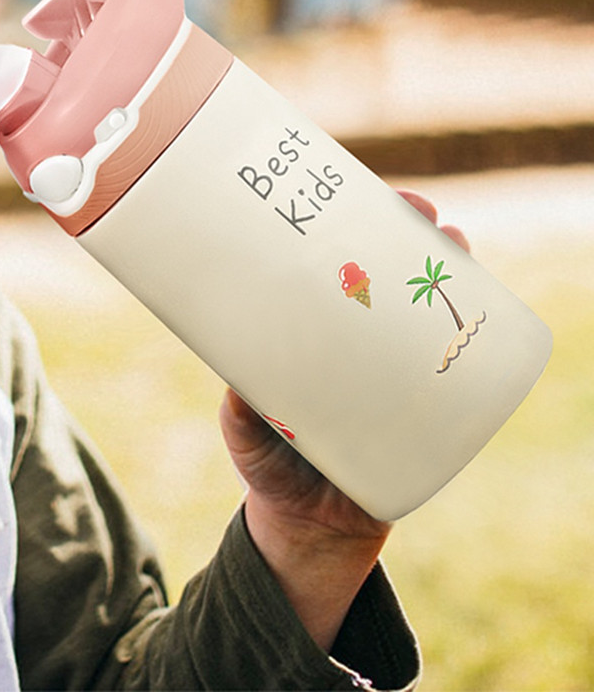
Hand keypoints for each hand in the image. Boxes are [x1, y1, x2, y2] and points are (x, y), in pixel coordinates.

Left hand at [220, 189, 467, 648]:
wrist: (306, 526)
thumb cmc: (268, 461)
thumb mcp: (244, 427)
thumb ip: (240, 407)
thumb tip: (236, 385)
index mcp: (311, 330)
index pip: (335, 264)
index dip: (352, 225)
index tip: (363, 193)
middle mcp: (356, 341)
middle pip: (388, 271)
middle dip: (409, 233)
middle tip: (420, 212)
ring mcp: (393, 370)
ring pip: (427, 306)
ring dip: (448, 270)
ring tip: (454, 244)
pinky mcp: (425, 410)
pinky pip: (455, 365)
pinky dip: (474, 336)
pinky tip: (485, 314)